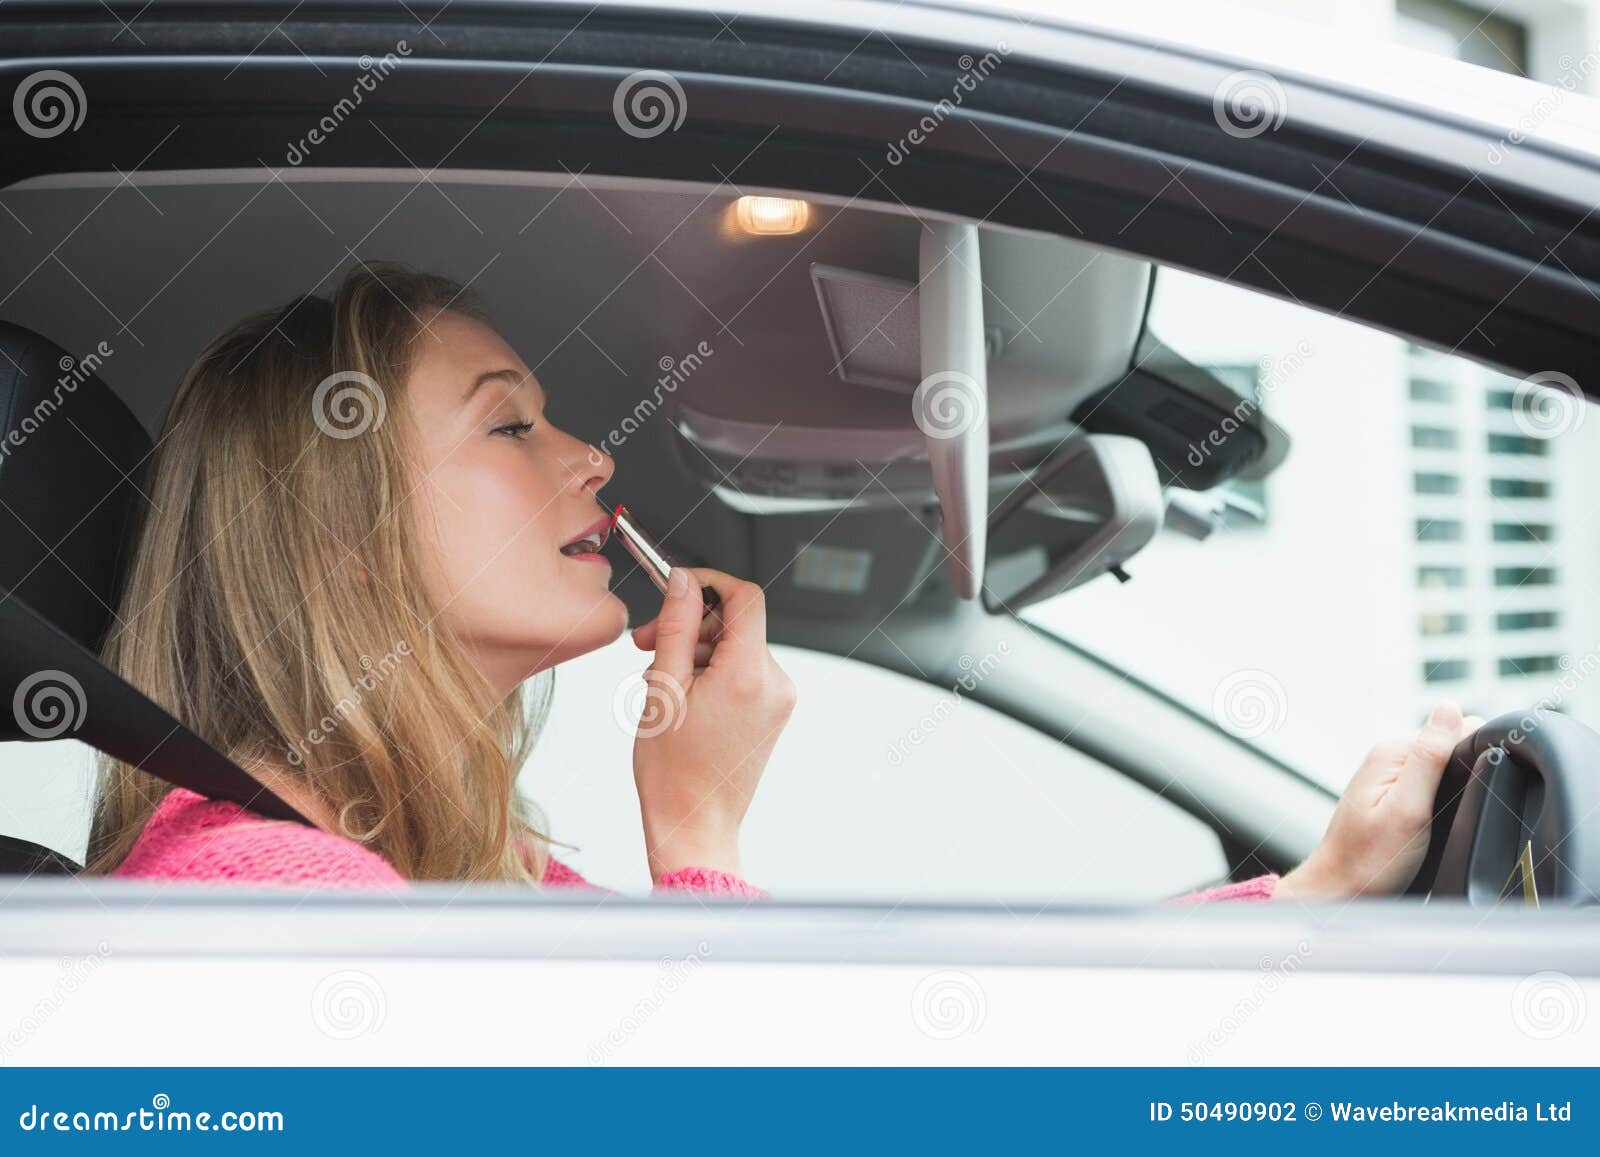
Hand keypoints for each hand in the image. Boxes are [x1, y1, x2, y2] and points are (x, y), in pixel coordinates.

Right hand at [629, 566, 795, 879]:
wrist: (694, 823)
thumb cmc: (674, 772)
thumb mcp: (663, 688)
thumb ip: (676, 627)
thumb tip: (684, 583)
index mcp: (748, 674)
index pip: (745, 597)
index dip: (710, 583)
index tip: (680, 588)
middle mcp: (774, 683)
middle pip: (735, 623)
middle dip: (690, 625)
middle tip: (649, 643)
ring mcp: (778, 699)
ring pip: (735, 647)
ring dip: (696, 651)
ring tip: (662, 681)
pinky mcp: (773, 712)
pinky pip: (743, 671)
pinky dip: (712, 672)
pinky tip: (684, 696)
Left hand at [1276, 701, 1482, 900]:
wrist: (1341, 891)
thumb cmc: (1369, 859)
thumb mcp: (1408, 808)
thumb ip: (1429, 757)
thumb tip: (1449, 706)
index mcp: (1392, 751)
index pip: (1455, 728)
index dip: (1478, 753)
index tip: (1475, 788)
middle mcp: (1389, 758)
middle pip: (1451, 749)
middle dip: (1468, 774)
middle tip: (1456, 813)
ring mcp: (1390, 779)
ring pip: (1444, 770)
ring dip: (1457, 790)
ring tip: (1449, 821)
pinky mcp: (1394, 798)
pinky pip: (1432, 788)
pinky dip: (1445, 802)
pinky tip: (1441, 824)